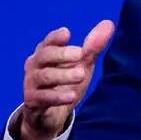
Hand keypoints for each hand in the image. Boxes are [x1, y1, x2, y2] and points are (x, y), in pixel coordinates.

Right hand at [18, 20, 114, 139]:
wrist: (49, 116)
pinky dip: (57, 96)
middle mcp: (34, 66)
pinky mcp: (32, 102)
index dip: (55, 37)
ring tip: (81, 74)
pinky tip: (71, 96)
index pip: (48, 42)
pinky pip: (43, 98)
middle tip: (80, 54)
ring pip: (44, 77)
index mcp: (45, 53)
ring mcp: (31, 84)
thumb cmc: (65, 83)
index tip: (67, 33)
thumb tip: (109, 23)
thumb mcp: (81, 65)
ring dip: (62, 75)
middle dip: (61, 54)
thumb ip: (92, 47)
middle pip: (44, 56)